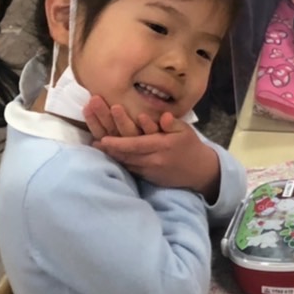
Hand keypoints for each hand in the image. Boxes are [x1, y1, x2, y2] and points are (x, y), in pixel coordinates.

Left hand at [87, 97, 221, 196]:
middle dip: (110, 149)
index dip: (118, 143)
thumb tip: (163, 116)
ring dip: (112, 156)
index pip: (136, 145)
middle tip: (93, 143)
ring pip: (127, 163)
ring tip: (97, 148)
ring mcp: (151, 171)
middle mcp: (154, 160)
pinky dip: (119, 162)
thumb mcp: (185, 130)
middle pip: (127, 155)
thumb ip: (172, 123)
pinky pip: (131, 169)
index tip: (103, 139)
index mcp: (162, 146)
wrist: (199, 171)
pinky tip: (110, 156)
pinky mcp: (149, 178)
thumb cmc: (190, 146)